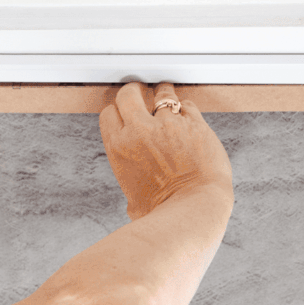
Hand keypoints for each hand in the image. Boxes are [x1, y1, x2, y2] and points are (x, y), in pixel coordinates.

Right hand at [100, 82, 233, 220]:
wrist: (193, 208)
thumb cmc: (163, 212)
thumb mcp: (134, 201)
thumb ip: (132, 189)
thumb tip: (135, 203)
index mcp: (119, 148)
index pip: (109, 114)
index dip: (116, 112)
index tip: (123, 112)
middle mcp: (140, 131)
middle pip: (129, 94)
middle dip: (134, 92)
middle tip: (140, 93)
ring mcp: (169, 125)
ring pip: (163, 93)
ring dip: (164, 94)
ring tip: (166, 95)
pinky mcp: (194, 124)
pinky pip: (188, 105)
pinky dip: (187, 109)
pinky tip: (188, 116)